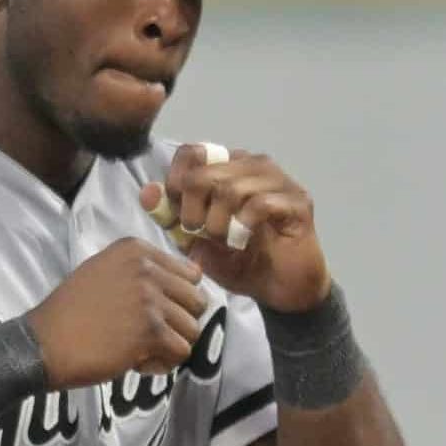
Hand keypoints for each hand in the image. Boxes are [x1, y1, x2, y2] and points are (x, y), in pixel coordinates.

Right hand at [23, 238, 205, 389]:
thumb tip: (197, 273)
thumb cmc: (72, 312)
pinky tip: (137, 362)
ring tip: (140, 350)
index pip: (190, 275)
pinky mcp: (150, 331)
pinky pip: (181, 352)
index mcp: (135, 250)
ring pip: (192, 329)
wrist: (44, 343)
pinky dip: (162, 364)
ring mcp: (150, 299)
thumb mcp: (105, 272)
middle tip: (148, 335)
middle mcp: (146, 269)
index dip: (176, 300)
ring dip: (170, 346)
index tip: (150, 313)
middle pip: (197, 301)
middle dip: (178, 323)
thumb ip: (146, 270)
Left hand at [143, 143, 329, 312]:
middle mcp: (255, 166)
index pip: (191, 153)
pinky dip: (243, 227)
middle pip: (205, 172)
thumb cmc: (241, 262)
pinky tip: (243, 242)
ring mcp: (280, 181)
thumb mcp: (197, 242)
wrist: (281, 291)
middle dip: (192, 209)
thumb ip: (173, 217)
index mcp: (229, 167)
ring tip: (223, 242)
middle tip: (198, 234)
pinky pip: (260, 204)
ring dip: (218, 222)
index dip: (175, 183)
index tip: (178, 216)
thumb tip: (148, 194)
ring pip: (231, 187)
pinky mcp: (298, 202)